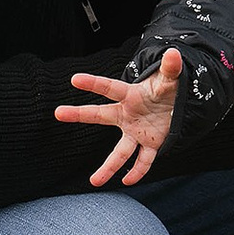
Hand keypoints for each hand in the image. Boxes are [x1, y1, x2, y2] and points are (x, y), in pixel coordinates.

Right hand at [56, 51, 179, 189]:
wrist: (176, 104)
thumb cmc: (168, 89)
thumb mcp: (172, 78)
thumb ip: (171, 68)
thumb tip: (173, 53)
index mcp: (131, 96)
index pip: (110, 88)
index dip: (93, 83)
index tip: (74, 79)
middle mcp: (128, 115)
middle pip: (101, 116)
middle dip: (80, 114)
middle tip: (57, 112)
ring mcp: (137, 132)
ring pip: (120, 151)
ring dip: (109, 167)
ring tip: (94, 182)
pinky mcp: (150, 144)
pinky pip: (143, 160)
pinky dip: (138, 171)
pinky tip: (128, 181)